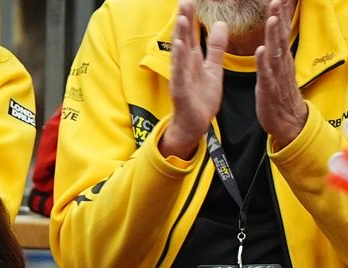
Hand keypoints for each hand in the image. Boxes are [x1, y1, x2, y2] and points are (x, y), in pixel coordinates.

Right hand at [160, 0, 227, 158]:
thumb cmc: (201, 97)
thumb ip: (215, 47)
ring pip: (180, 53)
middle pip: (184, 39)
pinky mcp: (181, 89)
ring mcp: (181, 76)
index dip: (191, 17)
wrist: (196, 123)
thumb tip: (220, 24)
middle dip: (184, 21)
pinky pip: (180, 72)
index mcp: (193, 59)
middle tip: (184, 1)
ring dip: (179, 36)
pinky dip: (179, 59)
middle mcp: (184, 65)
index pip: (192, 34)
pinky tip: (180, 46)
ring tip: (181, 19)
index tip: (191, 1)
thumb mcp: (213, 68)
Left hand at [255, 0, 306, 149]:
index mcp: (281, 58)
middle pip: (280, 36)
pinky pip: (267, 73)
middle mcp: (281, 63)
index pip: (280, 32)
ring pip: (275, 51)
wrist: (287, 121)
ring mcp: (276, 75)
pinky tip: (261, 50)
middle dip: (278, 17)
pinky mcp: (269, 89)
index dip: (280, 14)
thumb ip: (274, 53)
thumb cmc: (278, 95)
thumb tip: (271, 38)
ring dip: (273, 34)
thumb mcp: (276, 70)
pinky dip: (264, 61)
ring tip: (272, 18)